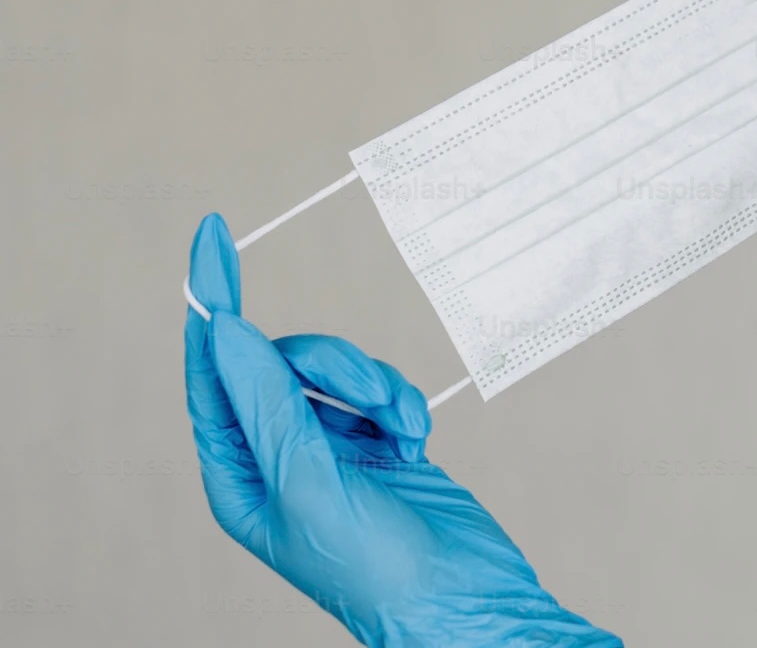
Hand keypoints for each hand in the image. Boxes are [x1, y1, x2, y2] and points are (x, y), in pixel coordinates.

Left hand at [184, 212, 622, 646]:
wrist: (464, 598)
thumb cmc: (376, 568)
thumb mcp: (310, 483)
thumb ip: (268, 402)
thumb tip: (224, 330)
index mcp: (240, 475)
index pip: (212, 371)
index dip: (211, 302)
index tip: (212, 238)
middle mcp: (278, 457)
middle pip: (283, 361)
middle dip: (333, 365)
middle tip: (371, 397)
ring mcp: (331, 449)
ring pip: (336, 369)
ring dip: (375, 386)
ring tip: (399, 427)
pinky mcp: (379, 443)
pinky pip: (381, 389)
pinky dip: (404, 403)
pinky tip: (416, 441)